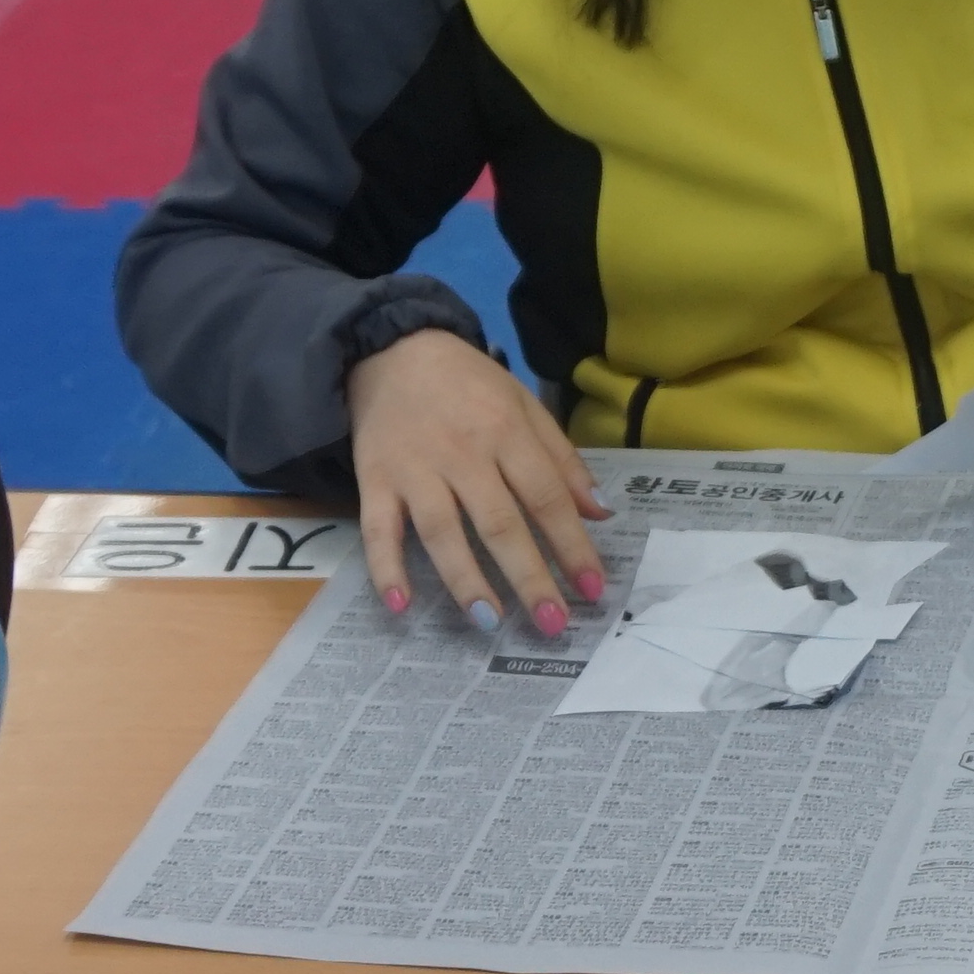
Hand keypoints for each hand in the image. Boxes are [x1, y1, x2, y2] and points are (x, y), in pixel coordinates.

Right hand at [345, 331, 609, 637]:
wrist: (392, 348)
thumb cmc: (469, 384)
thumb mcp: (525, 405)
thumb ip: (562, 460)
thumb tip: (600, 512)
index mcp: (507, 432)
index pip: (547, 498)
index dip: (572, 546)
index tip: (593, 589)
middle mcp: (462, 453)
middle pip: (499, 522)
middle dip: (529, 577)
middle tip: (553, 624)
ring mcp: (415, 469)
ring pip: (441, 531)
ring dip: (465, 579)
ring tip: (489, 622)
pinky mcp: (374, 480)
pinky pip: (378, 529)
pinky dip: (386, 567)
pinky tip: (400, 605)